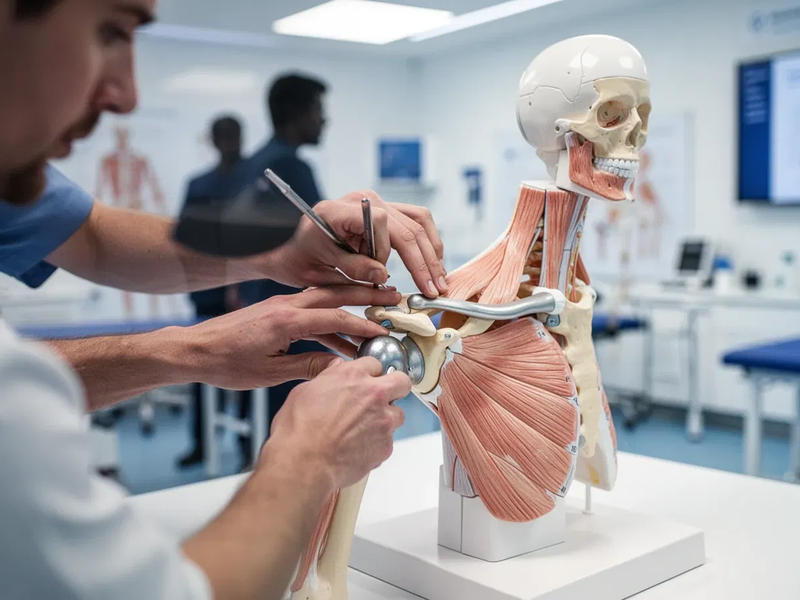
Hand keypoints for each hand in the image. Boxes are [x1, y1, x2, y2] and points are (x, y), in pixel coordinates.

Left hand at [188, 285, 400, 389]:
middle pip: (335, 295)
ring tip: (374, 311)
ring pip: (324, 299)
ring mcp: (280, 306)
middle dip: (365, 296)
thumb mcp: (269, 373)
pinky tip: (341, 336)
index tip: (383, 330)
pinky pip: (310, 310)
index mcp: (286, 321)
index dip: (362, 325)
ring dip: (350, 303)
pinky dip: (329, 318)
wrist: (194, 350)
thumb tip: (338, 366)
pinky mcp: (275, 312)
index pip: (335, 318)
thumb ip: (306, 366)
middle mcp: (285, 307)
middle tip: (391, 296)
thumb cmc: (225, 363)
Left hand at [261, 191, 446, 296]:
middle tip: (433, 289)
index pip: (381, 221)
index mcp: (341, 209)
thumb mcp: (319, 269)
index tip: (382, 277)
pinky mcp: (386, 212)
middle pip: (408, 223)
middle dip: (424, 260)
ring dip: (432, 252)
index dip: (386, 251)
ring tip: (438, 280)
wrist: (292, 248)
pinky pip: (415, 222)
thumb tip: (383, 274)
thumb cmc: (301, 258)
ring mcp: (377, 203)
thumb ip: (351, 269)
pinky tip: (431, 266)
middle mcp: (364, 199)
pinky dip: (426, 244)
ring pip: (419, 220)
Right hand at [266, 357, 409, 489]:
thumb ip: (328, 378)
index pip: (375, 363)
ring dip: (386, 418)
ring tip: (364, 429)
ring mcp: (383, 421)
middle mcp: (374, 395)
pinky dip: (377, 443)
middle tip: (381, 397)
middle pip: (401, 382)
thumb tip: (336, 371)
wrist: (303, 463)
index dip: (370, 373)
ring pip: (398, 414)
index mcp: (353, 376)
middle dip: (394, 388)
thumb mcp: (305, 390)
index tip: (366, 380)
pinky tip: (358, 447)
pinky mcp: (385, 446)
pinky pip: (388, 440)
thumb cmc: (298, 429)